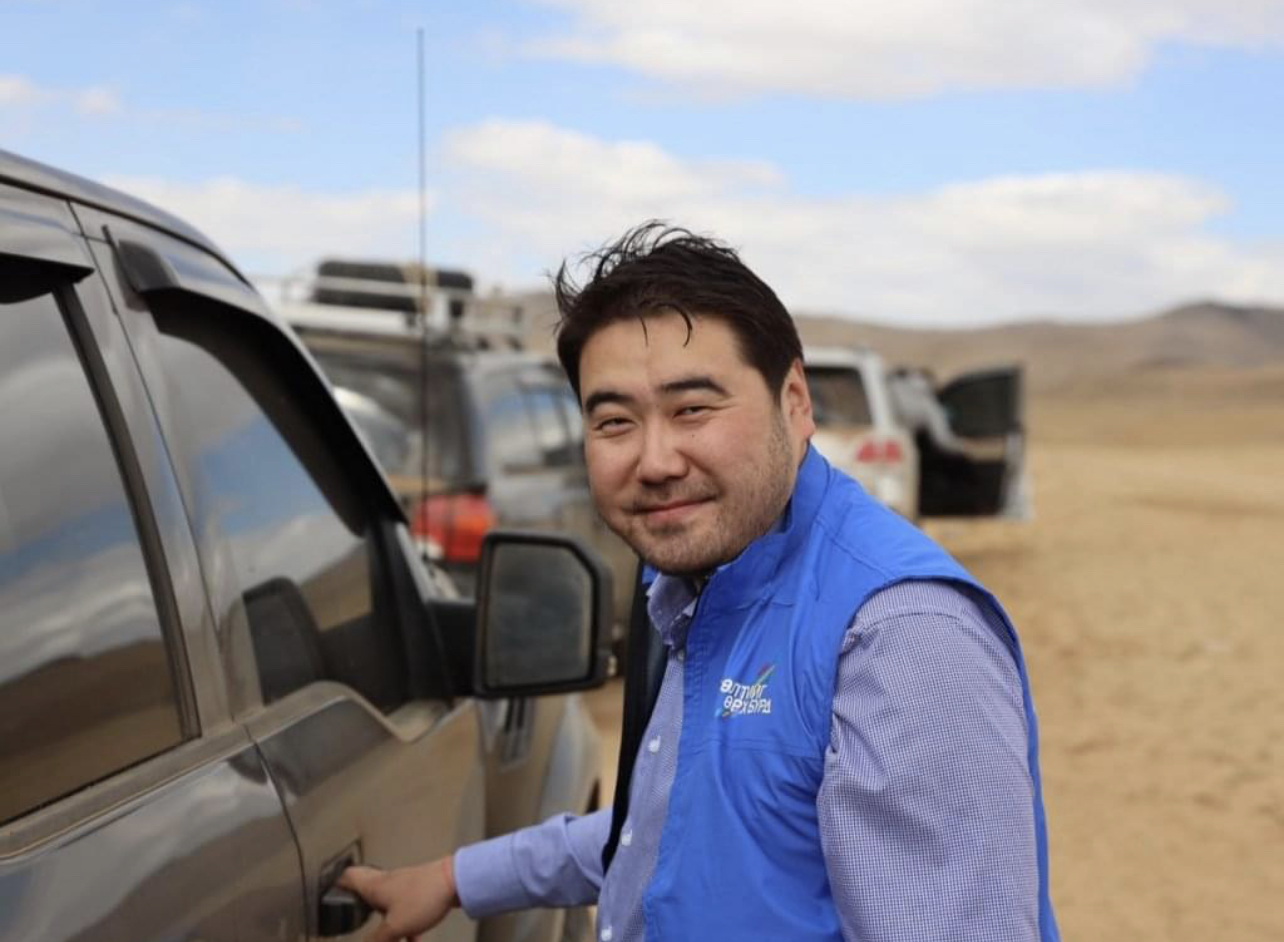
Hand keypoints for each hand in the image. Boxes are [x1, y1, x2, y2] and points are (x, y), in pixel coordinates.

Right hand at [338, 856, 459, 941]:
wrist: (455, 882)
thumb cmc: (422, 898)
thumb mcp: (395, 926)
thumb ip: (378, 939)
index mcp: (373, 885)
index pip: (346, 877)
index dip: (334, 885)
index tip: (327, 895)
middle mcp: (385, 882)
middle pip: (365, 890)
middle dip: (359, 907)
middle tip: (353, 918)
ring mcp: (403, 886)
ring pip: (386, 905)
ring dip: (385, 923)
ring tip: (389, 938)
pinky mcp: (419, 892)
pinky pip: (405, 911)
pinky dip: (405, 926)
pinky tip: (413, 939)